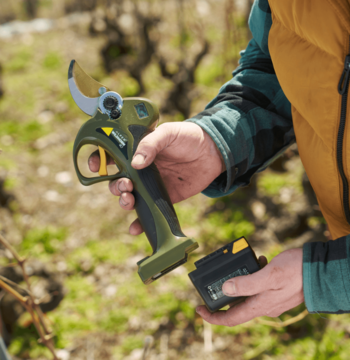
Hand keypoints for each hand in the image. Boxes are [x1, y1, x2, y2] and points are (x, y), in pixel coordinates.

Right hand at [88, 122, 224, 234]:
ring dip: (124, 202)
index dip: (100, 160)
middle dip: (116, 186)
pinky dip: (139, 222)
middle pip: (118, 180)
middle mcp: (141, 168)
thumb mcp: (169, 133)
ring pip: (129, 197)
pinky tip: (135, 228)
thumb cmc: (189, 137)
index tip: (96, 167)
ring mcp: (151, 184)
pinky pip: (148, 212)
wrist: (213, 153)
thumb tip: (134, 164)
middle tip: (126, 186)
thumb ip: (151, 144)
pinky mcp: (163, 198)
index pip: (112, 155)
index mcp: (138, 150)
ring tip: (130, 200)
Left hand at [196, 248, 303, 326]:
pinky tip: (257, 262)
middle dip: (223, 297)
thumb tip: (225, 289)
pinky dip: (252, 276)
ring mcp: (271, 298)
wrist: (321, 270)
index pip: (231, 318)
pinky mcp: (277, 290)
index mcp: (260, 305)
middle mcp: (265, 305)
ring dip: (239, 283)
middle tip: (212, 284)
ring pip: (247, 295)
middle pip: (237, 307)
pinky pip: (258, 286)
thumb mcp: (269, 275)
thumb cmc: (296, 271)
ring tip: (236, 266)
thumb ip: (247, 284)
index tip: (199, 309)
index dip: (213, 317)